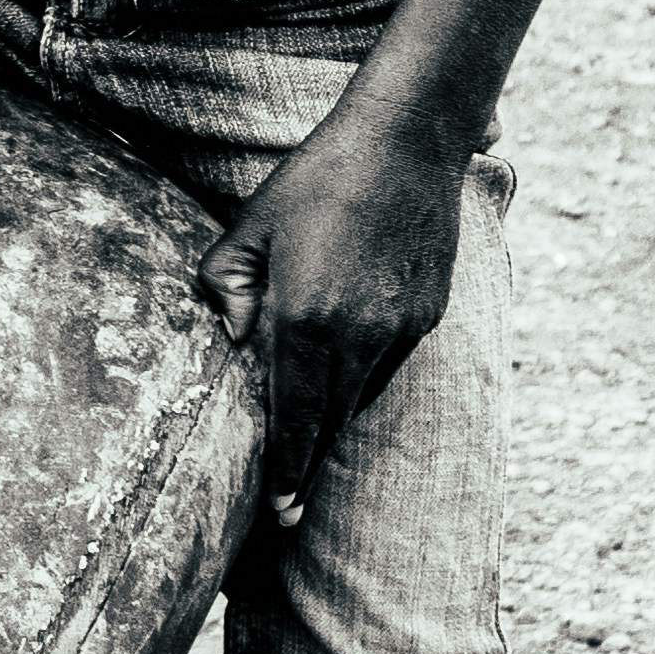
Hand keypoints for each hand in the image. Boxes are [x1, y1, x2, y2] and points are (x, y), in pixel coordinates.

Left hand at [193, 99, 464, 528]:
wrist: (408, 142)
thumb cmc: (316, 178)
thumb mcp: (250, 227)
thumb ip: (228, 287)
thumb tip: (233, 338)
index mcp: (302, 318)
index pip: (291, 417)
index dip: (284, 470)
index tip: (278, 511)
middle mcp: (354, 335)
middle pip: (327, 423)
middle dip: (306, 468)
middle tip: (289, 510)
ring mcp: (397, 328)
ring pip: (360, 398)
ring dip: (333, 424)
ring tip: (311, 451)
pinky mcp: (426, 315)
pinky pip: (388, 365)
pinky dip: (364, 378)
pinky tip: (346, 371)